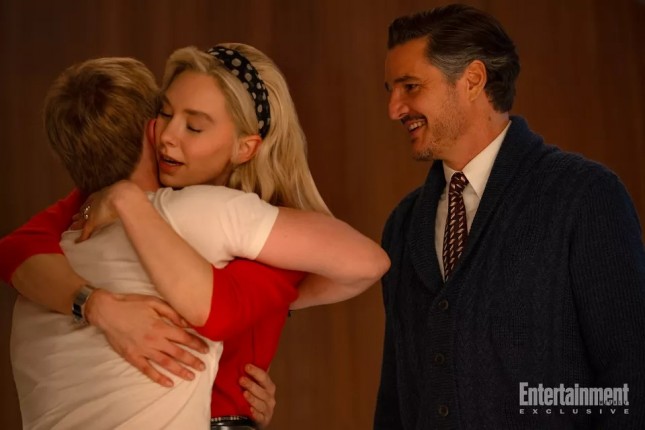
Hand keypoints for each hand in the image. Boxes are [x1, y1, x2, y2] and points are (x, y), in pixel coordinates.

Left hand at [72, 180, 135, 241]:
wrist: (122, 195)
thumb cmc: (125, 193)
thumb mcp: (126, 194)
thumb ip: (129, 195)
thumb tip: (136, 196)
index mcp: (102, 194)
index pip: (91, 201)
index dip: (88, 205)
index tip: (84, 208)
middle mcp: (95, 202)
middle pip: (85, 209)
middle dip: (81, 214)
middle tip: (74, 218)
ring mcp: (93, 212)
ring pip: (83, 219)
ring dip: (78, 224)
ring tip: (72, 227)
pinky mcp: (92, 222)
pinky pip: (85, 230)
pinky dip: (82, 236)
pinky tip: (78, 242)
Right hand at [86, 289, 209, 386]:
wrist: (106, 311)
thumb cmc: (131, 304)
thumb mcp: (154, 302)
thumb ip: (172, 313)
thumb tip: (187, 323)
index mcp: (161, 326)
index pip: (184, 338)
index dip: (196, 344)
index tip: (206, 349)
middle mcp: (154, 340)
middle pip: (178, 353)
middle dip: (192, 360)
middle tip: (203, 367)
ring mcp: (143, 350)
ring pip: (165, 363)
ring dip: (180, 371)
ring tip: (191, 377)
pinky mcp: (132, 357)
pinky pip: (147, 370)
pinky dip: (158, 377)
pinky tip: (169, 383)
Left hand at [240, 364, 276, 427]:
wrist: (256, 418)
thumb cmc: (255, 398)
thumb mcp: (256, 386)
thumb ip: (253, 376)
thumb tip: (246, 358)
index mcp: (269, 387)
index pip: (264, 377)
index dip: (256, 372)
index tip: (246, 366)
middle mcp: (270, 398)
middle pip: (263, 391)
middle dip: (252, 385)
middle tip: (241, 380)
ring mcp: (268, 410)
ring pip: (261, 404)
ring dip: (253, 398)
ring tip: (244, 394)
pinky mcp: (264, 421)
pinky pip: (260, 417)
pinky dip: (255, 413)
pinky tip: (250, 410)